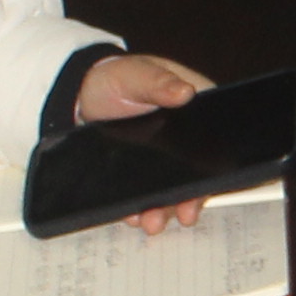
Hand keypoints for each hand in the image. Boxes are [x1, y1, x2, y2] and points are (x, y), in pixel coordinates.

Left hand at [65, 48, 219, 230]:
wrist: (81, 93)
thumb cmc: (116, 77)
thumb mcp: (137, 74)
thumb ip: (159, 82)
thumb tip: (185, 91)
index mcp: (196, 110)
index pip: (214, 142)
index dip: (214, 167)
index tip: (205, 186)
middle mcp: (185, 139)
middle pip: (196, 173)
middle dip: (188, 198)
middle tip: (181, 214)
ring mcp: (165, 159)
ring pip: (172, 189)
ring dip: (165, 208)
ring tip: (151, 220)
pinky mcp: (143, 172)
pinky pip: (147, 194)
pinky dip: (141, 207)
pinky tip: (134, 214)